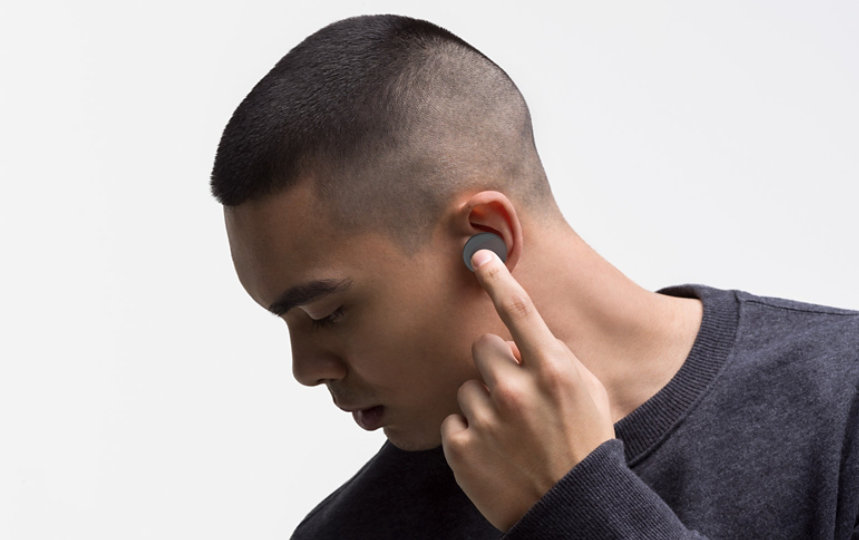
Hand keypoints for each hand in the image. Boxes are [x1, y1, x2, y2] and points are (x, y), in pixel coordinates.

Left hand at [440, 250, 614, 531]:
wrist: (573, 511)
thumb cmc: (584, 446)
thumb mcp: (588, 393)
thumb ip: (553, 358)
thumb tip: (515, 341)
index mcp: (553, 371)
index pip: (519, 311)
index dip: (497, 278)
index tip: (479, 255)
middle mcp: (516, 390)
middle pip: (482, 347)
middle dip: (495, 363)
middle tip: (515, 394)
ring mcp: (485, 420)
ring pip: (466, 386)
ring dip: (483, 401)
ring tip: (510, 432)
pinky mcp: (460, 448)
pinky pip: (454, 420)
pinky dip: (469, 432)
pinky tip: (494, 451)